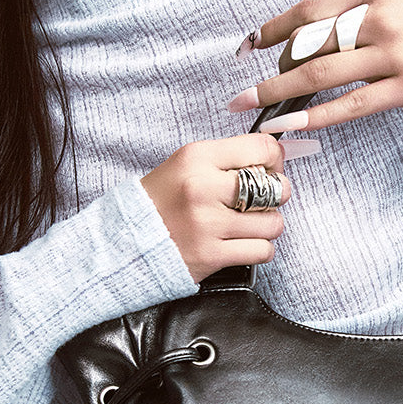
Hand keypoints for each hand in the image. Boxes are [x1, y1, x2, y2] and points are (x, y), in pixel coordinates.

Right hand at [142, 133, 315, 282]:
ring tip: (246, 224)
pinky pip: (262, 251)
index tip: (269, 170)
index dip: (274, 161)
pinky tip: (241, 242)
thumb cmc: (162, 202)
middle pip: (275, 188)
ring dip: (266, 226)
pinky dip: (259, 249)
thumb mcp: (187, 164)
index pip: (263, 148)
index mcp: (197, 157)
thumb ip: (228, 158)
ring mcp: (207, 223)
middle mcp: (203, 187)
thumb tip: (276, 158)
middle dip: (275, 195)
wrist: (126, 241)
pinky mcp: (211, 254)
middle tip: (260, 200)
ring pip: (273, 223)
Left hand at [229, 0, 402, 130]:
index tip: (248, 45)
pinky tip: (290, 126)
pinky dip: (316, 116)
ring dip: (278, 94)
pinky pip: (352, 104)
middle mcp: (379, 18)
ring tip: (250, 108)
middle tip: (243, 91)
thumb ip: (360, 5)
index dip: (274, 28)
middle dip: (270, 69)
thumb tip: (312, 28)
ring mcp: (394, 53)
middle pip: (309, 44)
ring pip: (321, 75)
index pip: (310, 9)